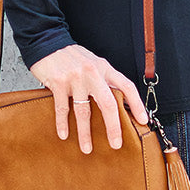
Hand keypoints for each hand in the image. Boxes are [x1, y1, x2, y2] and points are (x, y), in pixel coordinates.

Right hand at [30, 45, 148, 153]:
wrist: (46, 41)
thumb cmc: (71, 56)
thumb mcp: (93, 63)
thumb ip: (103, 80)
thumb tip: (117, 104)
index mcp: (104, 68)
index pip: (126, 86)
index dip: (137, 104)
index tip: (142, 120)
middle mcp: (92, 73)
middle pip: (108, 104)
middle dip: (113, 127)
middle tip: (116, 144)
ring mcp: (75, 78)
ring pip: (84, 111)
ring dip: (85, 133)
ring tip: (87, 148)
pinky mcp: (58, 83)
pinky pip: (62, 108)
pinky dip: (63, 124)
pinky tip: (64, 135)